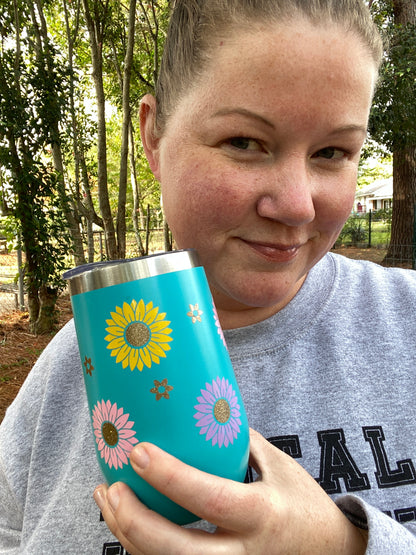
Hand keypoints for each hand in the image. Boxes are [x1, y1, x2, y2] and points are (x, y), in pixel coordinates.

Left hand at [94, 428, 367, 553]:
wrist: (329, 552)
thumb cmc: (301, 502)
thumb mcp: (276, 465)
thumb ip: (236, 444)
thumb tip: (197, 411)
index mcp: (262, 514)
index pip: (211, 498)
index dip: (171, 477)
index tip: (139, 453)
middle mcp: (245, 553)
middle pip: (178, 553)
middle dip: (135, 524)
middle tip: (112, 488)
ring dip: (128, 538)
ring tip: (108, 500)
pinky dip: (141, 550)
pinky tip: (126, 524)